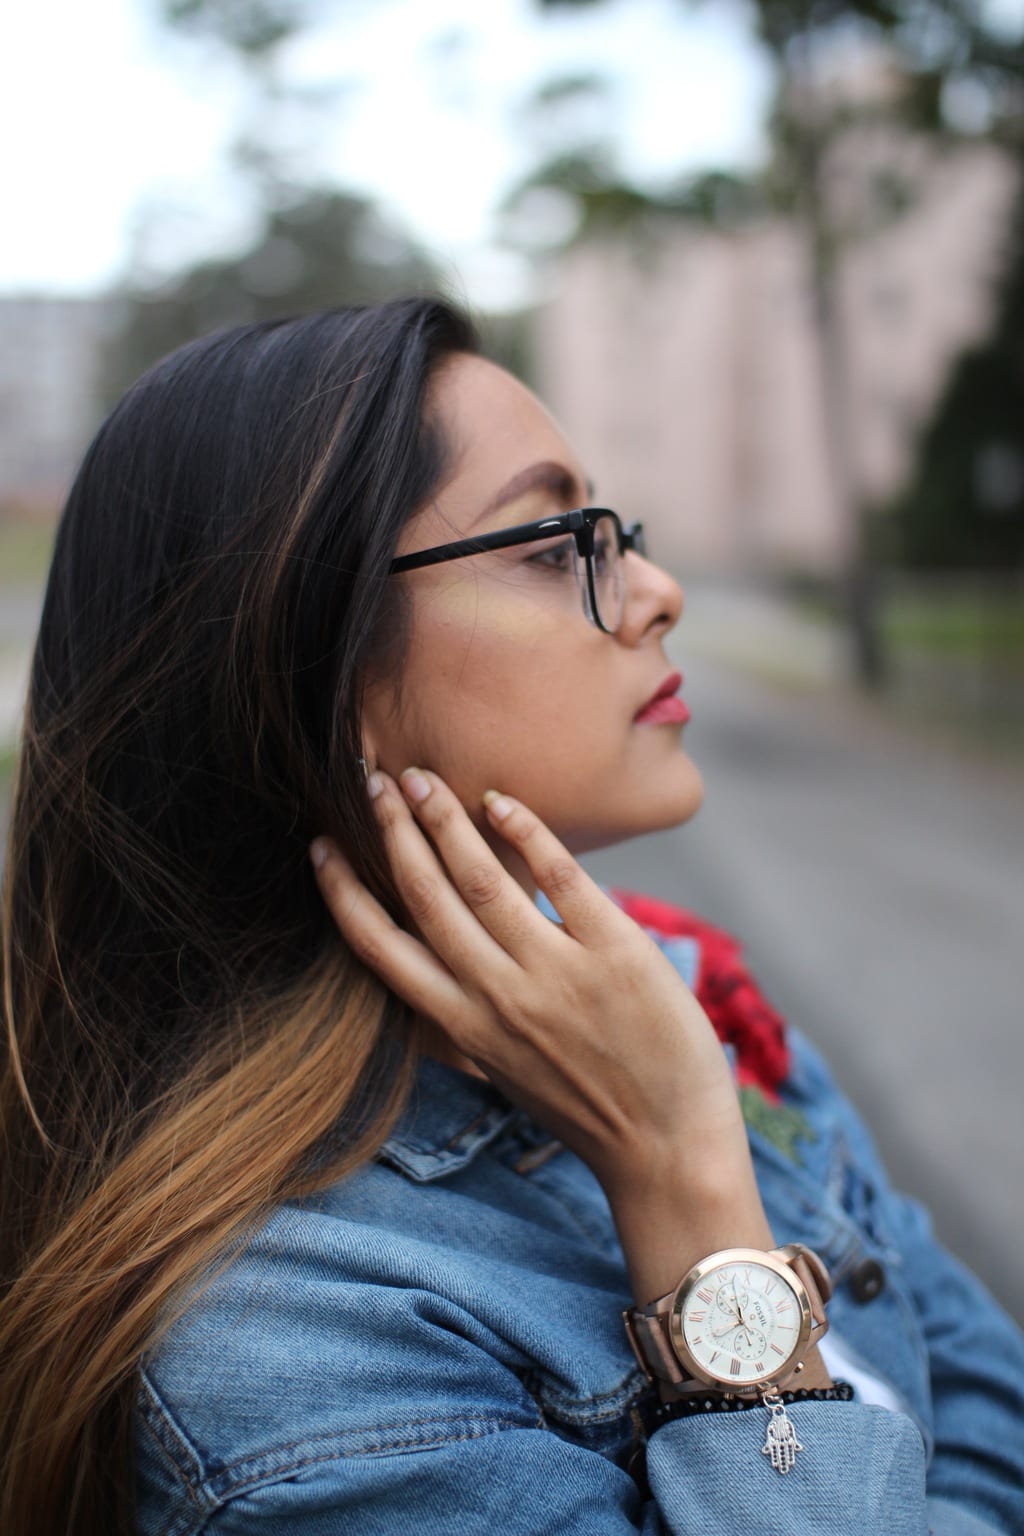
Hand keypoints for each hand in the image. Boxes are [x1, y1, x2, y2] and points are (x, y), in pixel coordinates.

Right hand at [311, 767, 773, 1302]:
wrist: (668, 1148)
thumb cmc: (589, 1108)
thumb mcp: (507, 1070)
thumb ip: (472, 1015)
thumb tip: (444, 961)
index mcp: (464, 1028)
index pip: (382, 950)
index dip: (343, 894)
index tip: (320, 847)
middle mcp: (497, 997)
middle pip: (424, 896)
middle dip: (390, 832)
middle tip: (372, 782)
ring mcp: (555, 973)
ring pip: (479, 877)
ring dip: (442, 819)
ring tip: (419, 777)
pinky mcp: (614, 952)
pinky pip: (560, 875)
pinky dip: (524, 830)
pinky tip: (499, 802)